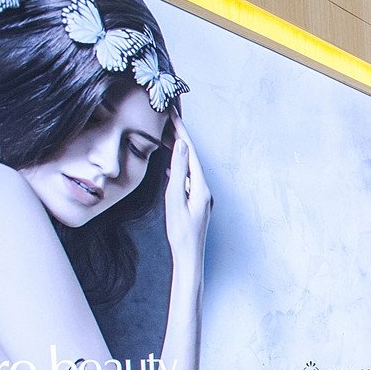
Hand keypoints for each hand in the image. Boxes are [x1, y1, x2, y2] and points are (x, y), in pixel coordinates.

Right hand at [164, 116, 210, 282]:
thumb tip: (181, 147)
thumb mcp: (175, 199)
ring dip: (178, 149)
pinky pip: (186, 177)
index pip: (190, 152)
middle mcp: (204, 189)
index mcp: (201, 187)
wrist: (189, 256)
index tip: (173, 113)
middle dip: (180, 136)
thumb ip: (178, 173)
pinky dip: (177, 165)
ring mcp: (200, 195)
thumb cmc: (181, 232)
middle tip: (169, 116)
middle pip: (191, 156)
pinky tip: (169, 162)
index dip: (182, 131)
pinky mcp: (195, 201)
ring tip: (166, 133)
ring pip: (188, 166)